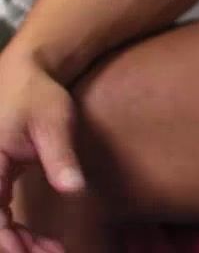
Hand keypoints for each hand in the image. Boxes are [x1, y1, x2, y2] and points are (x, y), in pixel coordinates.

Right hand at [0, 56, 84, 252]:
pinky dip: (15, 234)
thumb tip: (73, 189)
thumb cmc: (38, 96)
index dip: (12, 244)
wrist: (25, 76)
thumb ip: (60, 157)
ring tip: (52, 251)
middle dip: (17, 249)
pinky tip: (39, 243)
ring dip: (16, 245)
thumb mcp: (54, 123)